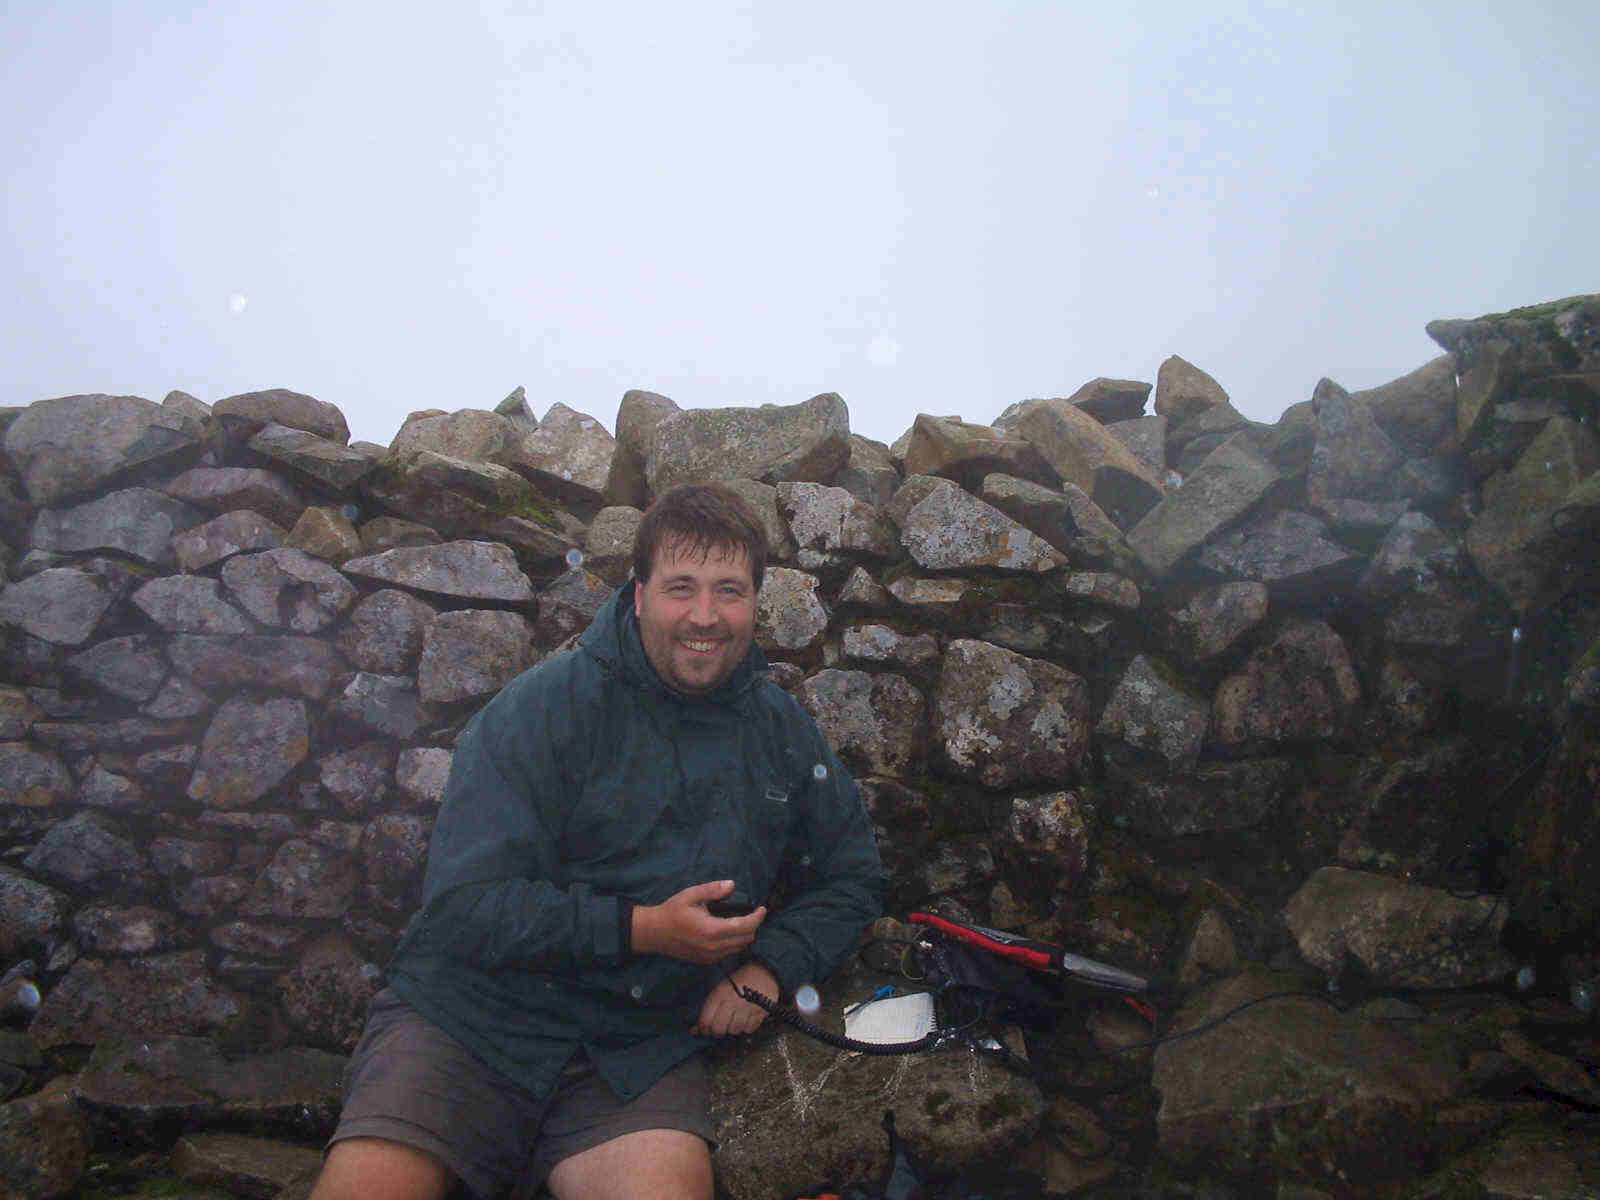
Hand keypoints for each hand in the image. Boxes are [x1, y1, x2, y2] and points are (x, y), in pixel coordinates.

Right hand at [631, 880, 766, 964]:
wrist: (655, 933)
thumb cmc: (672, 912)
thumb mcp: (691, 895)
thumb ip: (713, 890)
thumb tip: (732, 885)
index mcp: (711, 930)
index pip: (745, 926)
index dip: (757, 917)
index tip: (762, 909)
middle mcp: (713, 947)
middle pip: (746, 939)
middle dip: (753, 925)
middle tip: (752, 913)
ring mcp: (710, 956)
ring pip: (739, 948)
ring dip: (745, 935)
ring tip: (742, 921)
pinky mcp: (707, 961)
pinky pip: (729, 953)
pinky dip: (735, 943)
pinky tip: (728, 931)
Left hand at [693, 962, 777, 1037]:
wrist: (764, 971)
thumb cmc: (740, 981)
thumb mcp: (721, 989)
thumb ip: (709, 1009)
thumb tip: (695, 1031)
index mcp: (720, 993)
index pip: (706, 1020)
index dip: (703, 1029)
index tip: (705, 1030)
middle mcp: (733, 1001)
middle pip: (719, 1029)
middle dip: (717, 1031)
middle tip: (720, 1026)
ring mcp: (748, 1007)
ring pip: (734, 1030)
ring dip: (733, 1028)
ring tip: (735, 1019)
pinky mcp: (761, 1012)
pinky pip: (749, 1029)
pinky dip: (746, 1027)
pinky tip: (746, 1018)